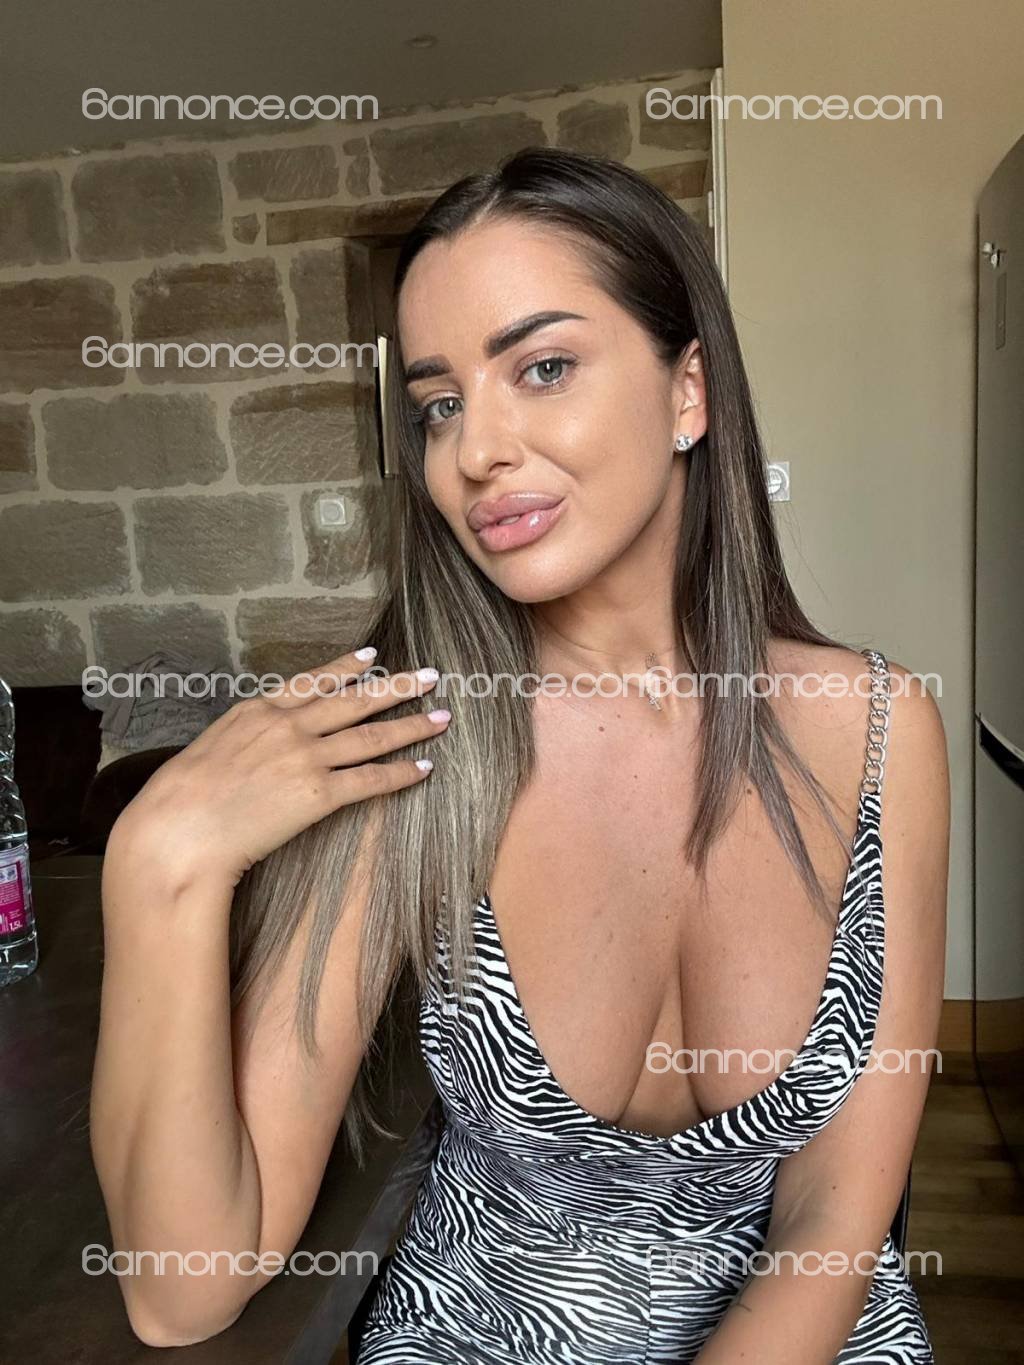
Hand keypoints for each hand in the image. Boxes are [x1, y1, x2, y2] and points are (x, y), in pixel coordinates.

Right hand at [106, 649, 447, 890]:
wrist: (180, 830)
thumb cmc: (181, 797)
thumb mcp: (211, 746)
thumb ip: (244, 735)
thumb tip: (257, 738)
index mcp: (258, 710)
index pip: (314, 681)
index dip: (347, 669)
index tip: (373, 657)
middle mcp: (288, 726)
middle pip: (355, 701)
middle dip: (398, 686)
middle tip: (431, 676)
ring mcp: (306, 758)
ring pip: (372, 736)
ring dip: (411, 725)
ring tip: (441, 717)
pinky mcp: (318, 794)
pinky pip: (370, 780)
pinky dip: (400, 773)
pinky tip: (423, 767)